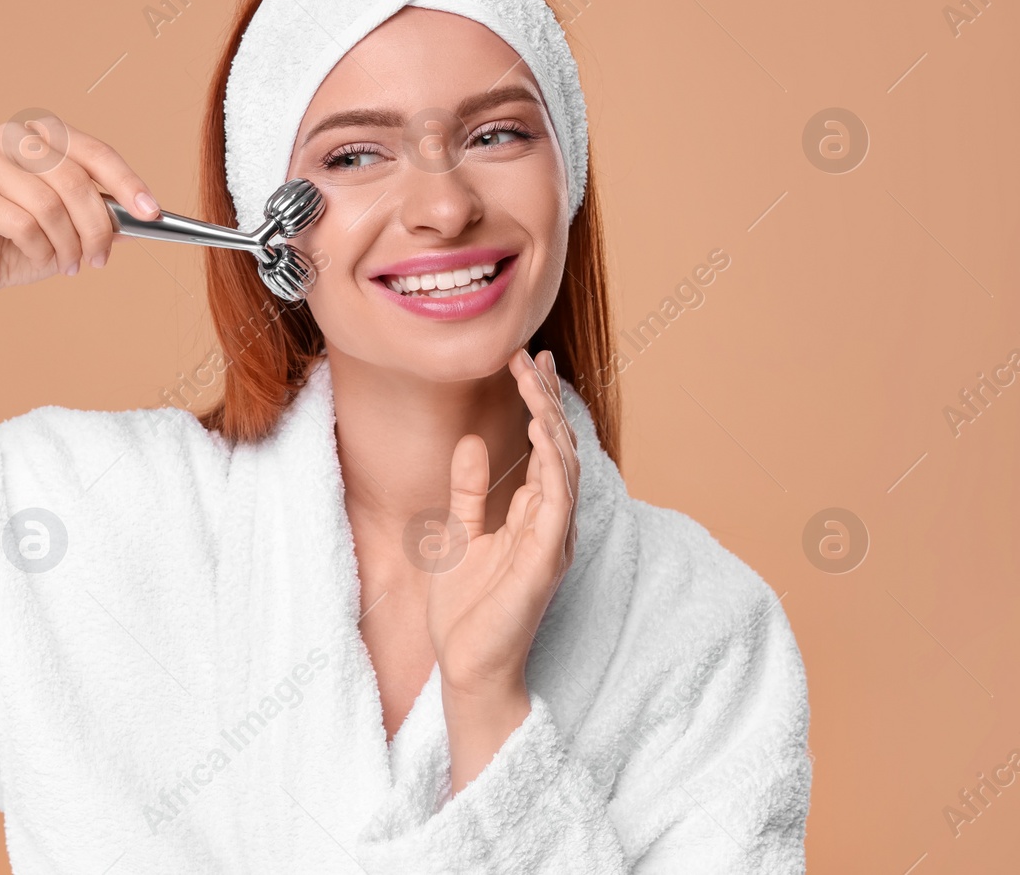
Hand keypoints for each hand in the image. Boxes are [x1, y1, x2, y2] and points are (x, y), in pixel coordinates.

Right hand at [0, 115, 160, 313]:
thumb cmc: (19, 243)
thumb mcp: (72, 231)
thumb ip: (104, 219)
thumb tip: (143, 220)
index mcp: (41, 135)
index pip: (94, 152)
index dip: (126, 182)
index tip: (150, 212)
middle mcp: (11, 137)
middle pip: (73, 179)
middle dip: (95, 227)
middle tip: (100, 258)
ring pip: (48, 204)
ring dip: (67, 244)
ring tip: (68, 264)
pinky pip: (21, 222)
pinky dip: (38, 248)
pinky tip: (38, 257)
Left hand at [427, 347, 580, 698]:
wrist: (466, 665)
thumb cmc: (465, 611)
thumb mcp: (456, 534)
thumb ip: (467, 491)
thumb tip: (471, 442)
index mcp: (533, 516)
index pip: (544, 448)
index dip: (539, 404)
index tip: (526, 362)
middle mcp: (552, 523)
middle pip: (558, 447)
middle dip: (546, 399)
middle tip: (531, 355)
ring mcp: (554, 539)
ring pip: (563, 464)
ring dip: (549, 418)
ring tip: (532, 378)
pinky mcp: (546, 557)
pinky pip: (557, 499)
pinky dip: (552, 461)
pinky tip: (540, 429)